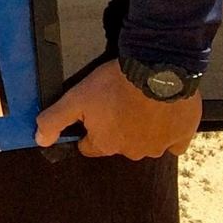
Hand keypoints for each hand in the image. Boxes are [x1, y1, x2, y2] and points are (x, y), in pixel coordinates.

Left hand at [34, 61, 201, 158]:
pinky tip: (165, 116)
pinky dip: (169, 133)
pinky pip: (174, 142)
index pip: (89, 146)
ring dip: (142, 129)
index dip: (88, 130)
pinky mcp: (182, 137)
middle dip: (116, 128)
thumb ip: (54, 120)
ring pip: (146, 142)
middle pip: (118, 144)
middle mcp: (132, 152)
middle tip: (117, 103)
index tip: (93, 114)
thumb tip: (39, 140)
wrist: (157, 70)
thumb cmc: (114, 84)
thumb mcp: (75, 98)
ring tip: (140, 104)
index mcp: (106, 144)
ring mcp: (159, 146)